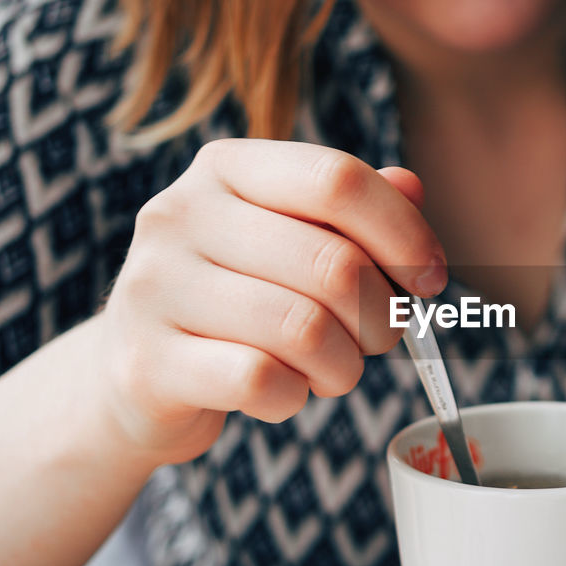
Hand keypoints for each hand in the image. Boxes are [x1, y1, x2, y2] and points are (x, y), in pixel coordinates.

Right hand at [95, 139, 445, 465]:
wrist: (135, 376)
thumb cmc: (237, 301)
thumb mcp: (290, 241)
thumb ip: (350, 211)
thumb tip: (412, 186)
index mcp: (225, 168)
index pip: (336, 179)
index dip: (403, 233)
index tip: (430, 279)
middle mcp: (179, 214)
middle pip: (333, 264)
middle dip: (382, 318)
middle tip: (379, 340)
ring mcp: (154, 288)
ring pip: (305, 329)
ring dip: (344, 366)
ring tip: (333, 371)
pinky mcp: (146, 363)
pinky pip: (261, 380)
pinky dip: (294, 397)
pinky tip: (284, 392)